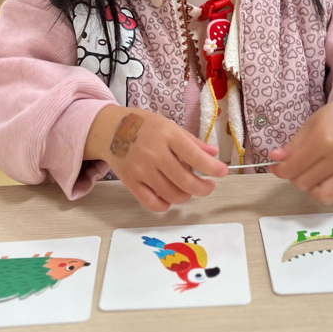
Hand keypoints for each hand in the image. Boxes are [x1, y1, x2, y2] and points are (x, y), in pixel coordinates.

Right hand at [85, 106, 227, 211]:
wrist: (110, 130)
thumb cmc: (144, 126)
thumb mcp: (169, 126)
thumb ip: (192, 142)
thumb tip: (213, 154)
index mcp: (167, 136)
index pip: (195, 157)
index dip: (213, 168)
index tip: (222, 172)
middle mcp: (154, 154)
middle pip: (185, 181)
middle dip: (203, 188)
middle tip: (208, 186)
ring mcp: (141, 170)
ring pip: (171, 194)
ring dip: (186, 196)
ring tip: (188, 189)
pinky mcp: (131, 183)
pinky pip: (151, 203)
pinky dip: (165, 205)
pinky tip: (170, 197)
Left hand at [270, 89, 332, 203]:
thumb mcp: (311, 124)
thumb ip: (293, 145)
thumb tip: (275, 160)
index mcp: (324, 141)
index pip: (293, 167)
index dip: (280, 170)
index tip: (276, 168)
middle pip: (304, 183)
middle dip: (294, 176)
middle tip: (297, 166)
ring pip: (322, 196)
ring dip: (311, 188)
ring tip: (312, 174)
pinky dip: (328, 190)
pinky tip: (327, 176)